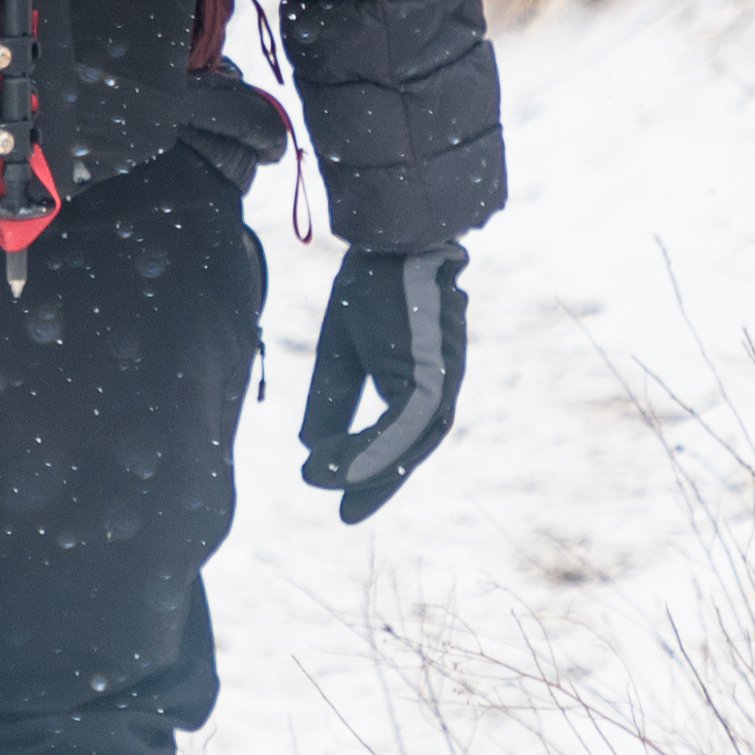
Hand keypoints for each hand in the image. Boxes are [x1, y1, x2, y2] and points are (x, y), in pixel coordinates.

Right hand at [294, 242, 464, 523]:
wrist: (391, 238)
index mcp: (423, 381)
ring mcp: (442, 379)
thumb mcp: (341, 353)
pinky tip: (333, 462)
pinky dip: (369, 449)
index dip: (373, 474)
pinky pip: (401, 425)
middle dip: (376, 484)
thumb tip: (313, 448)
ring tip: (321, 482)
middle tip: (344, 516)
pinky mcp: (433, 372)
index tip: (346, 508)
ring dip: (367, 470)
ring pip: (409, 444)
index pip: (401, 440)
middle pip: (410, 450)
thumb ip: (332, 400)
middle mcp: (440, 385)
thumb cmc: (372, 286)